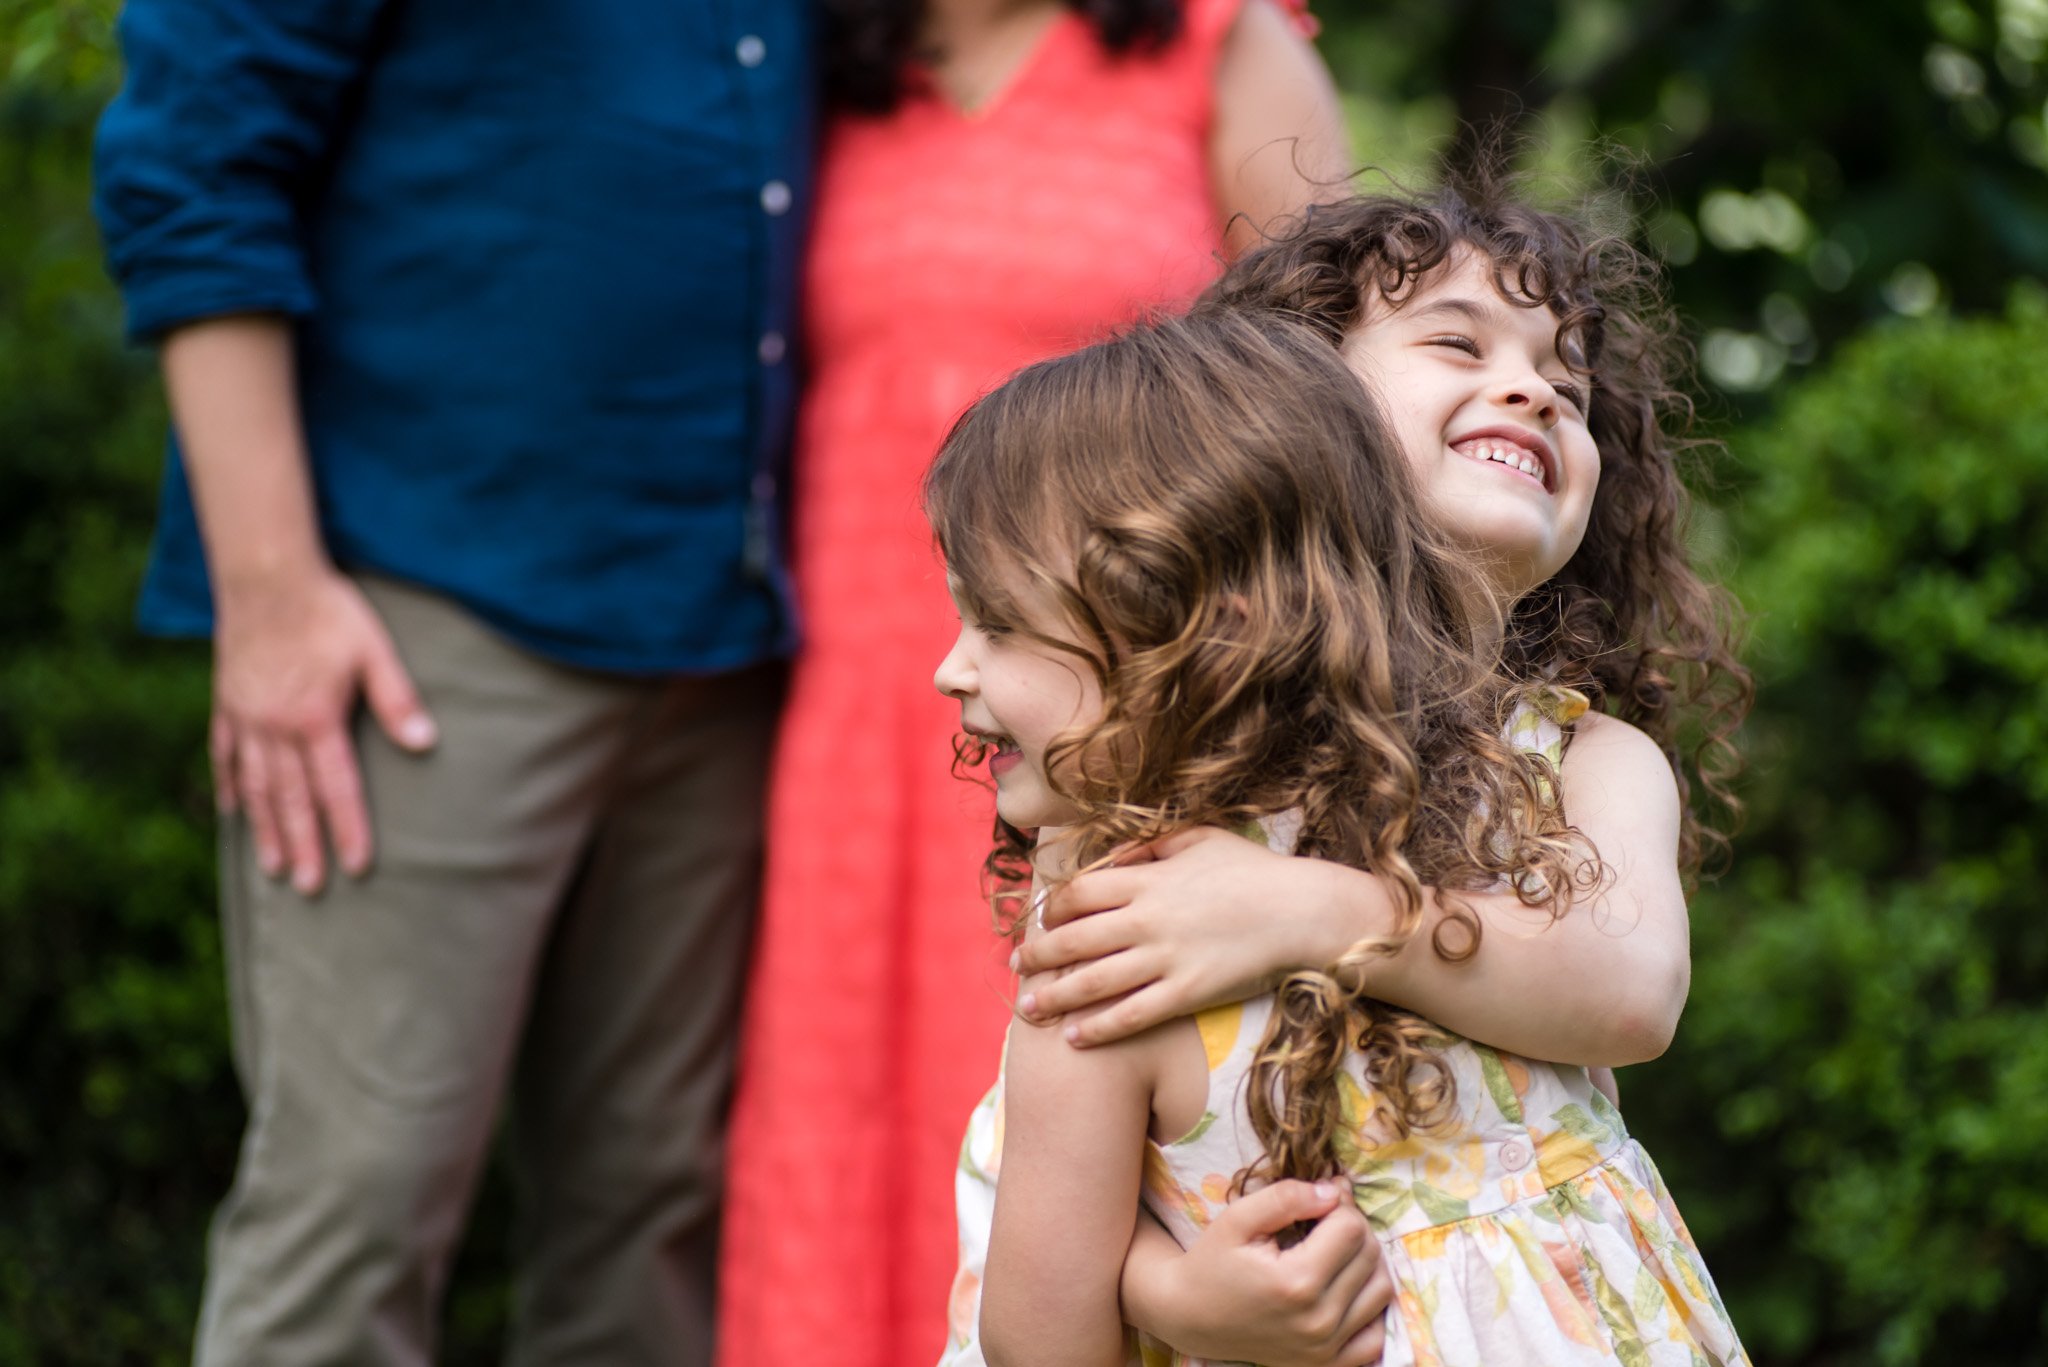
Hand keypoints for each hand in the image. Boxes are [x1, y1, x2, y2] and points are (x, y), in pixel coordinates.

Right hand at [211, 568, 434, 893]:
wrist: (266, 574)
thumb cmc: (329, 610)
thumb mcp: (374, 650)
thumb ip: (397, 699)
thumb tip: (427, 742)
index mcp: (316, 718)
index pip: (336, 787)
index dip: (348, 829)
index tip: (357, 867)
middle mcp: (275, 727)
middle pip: (291, 799)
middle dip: (304, 845)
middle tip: (310, 889)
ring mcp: (245, 717)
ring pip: (254, 786)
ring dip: (265, 830)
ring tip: (272, 869)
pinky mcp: (227, 702)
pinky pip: (224, 755)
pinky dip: (229, 787)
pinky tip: (233, 813)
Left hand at [1014, 827, 1378, 1045]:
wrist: (1302, 912)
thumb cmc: (1253, 871)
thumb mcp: (1199, 837)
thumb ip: (1152, 843)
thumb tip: (1115, 852)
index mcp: (1146, 879)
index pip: (1077, 894)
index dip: (1051, 909)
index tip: (1040, 920)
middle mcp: (1146, 920)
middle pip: (1073, 940)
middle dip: (1037, 955)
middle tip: (1016, 966)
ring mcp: (1165, 959)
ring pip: (1093, 982)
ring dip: (1054, 996)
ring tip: (1029, 1008)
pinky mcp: (1187, 993)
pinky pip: (1133, 1015)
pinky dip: (1099, 1027)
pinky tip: (1076, 1037)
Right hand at [1137, 1180, 1390, 1366]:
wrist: (1191, 1317)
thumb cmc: (1212, 1262)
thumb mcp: (1238, 1218)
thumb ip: (1287, 1196)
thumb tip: (1335, 1191)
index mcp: (1296, 1282)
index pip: (1351, 1228)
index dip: (1337, 1204)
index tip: (1317, 1201)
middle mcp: (1318, 1320)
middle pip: (1370, 1256)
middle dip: (1352, 1228)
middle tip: (1322, 1222)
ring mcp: (1326, 1347)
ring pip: (1381, 1290)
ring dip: (1366, 1263)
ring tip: (1335, 1251)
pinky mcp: (1328, 1364)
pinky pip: (1376, 1337)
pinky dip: (1370, 1309)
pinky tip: (1346, 1290)